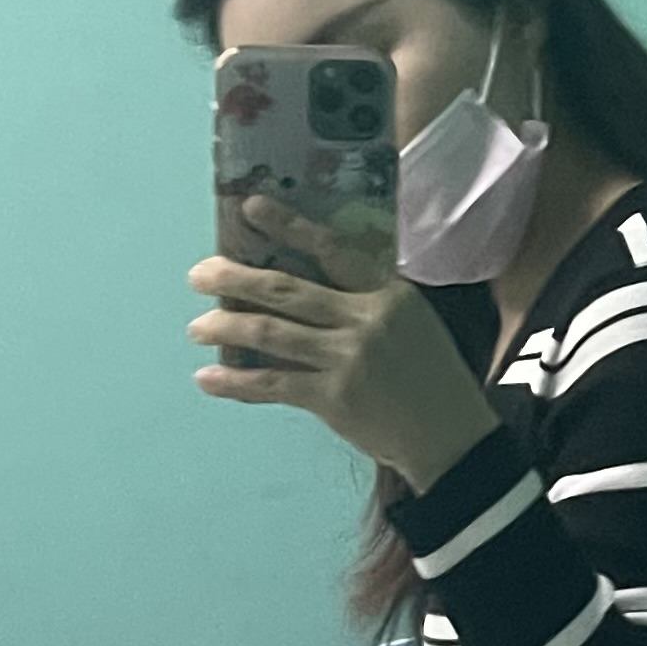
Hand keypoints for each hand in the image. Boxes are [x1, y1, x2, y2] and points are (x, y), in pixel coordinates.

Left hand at [188, 202, 501, 490]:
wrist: (450, 437)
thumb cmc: (430, 377)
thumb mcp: (411, 323)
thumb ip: (365, 302)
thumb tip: (297, 291)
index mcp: (387, 292)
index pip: (331, 248)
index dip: (288, 226)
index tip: (250, 207)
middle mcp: (365, 319)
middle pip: (286, 289)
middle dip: (234, 279)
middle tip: (199, 275)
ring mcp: (347, 358)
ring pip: (270, 334)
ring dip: (226, 328)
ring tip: (196, 328)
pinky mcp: (332, 398)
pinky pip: (272, 383)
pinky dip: (235, 383)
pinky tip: (208, 379)